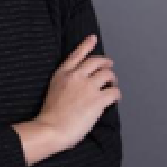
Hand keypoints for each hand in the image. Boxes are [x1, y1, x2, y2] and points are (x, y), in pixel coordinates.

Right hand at [35, 34, 121, 150]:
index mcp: (62, 73)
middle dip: (106, 63)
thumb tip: (80, 83)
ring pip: (108, 74)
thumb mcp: (53, 89)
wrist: (51, 128)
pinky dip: (117, 94)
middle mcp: (76, 76)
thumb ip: (66, 82)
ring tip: (111, 86)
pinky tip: (114, 99)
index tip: (93, 38)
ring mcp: (88, 87)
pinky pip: (114, 92)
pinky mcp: (98, 99)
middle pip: (97, 61)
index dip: (86, 45)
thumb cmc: (50, 115)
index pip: (77, 54)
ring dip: (112, 80)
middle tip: (109, 68)